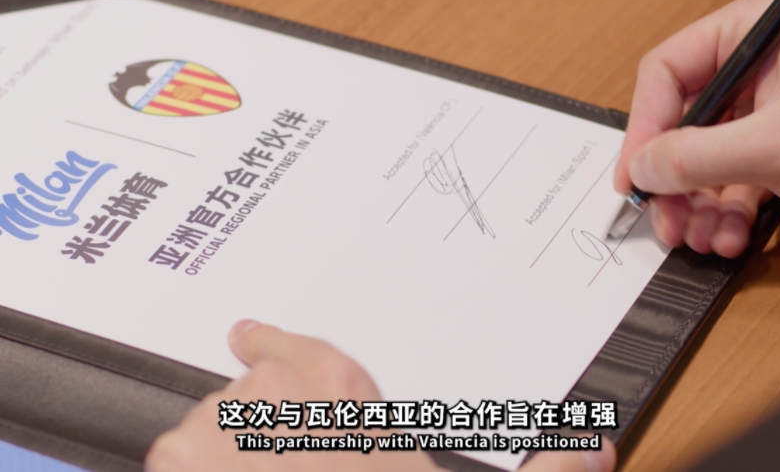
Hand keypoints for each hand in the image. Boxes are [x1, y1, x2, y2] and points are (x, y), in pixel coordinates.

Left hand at [145, 320, 615, 471]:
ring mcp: (213, 433)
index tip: (252, 333)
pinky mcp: (172, 466)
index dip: (275, 340)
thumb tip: (595, 450)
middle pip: (261, 392)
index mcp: (342, 399)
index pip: (305, 347)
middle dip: (273, 426)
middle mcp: (274, 401)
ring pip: (215, 422)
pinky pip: (180, 455)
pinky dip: (198, 471)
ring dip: (233, 451)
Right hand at [614, 0, 779, 257]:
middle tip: (665, 222)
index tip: (633, 177)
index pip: (669, 71)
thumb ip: (698, 155)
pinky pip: (738, 177)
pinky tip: (728, 236)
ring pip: (708, 157)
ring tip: (700, 239)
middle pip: (685, 121)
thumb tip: (641, 169)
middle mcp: (761, 69)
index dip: (644, 127)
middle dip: (675, 181)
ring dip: (698, 205)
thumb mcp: (778, 142)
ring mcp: (774, 111)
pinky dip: (728, 211)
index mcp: (757, 34)